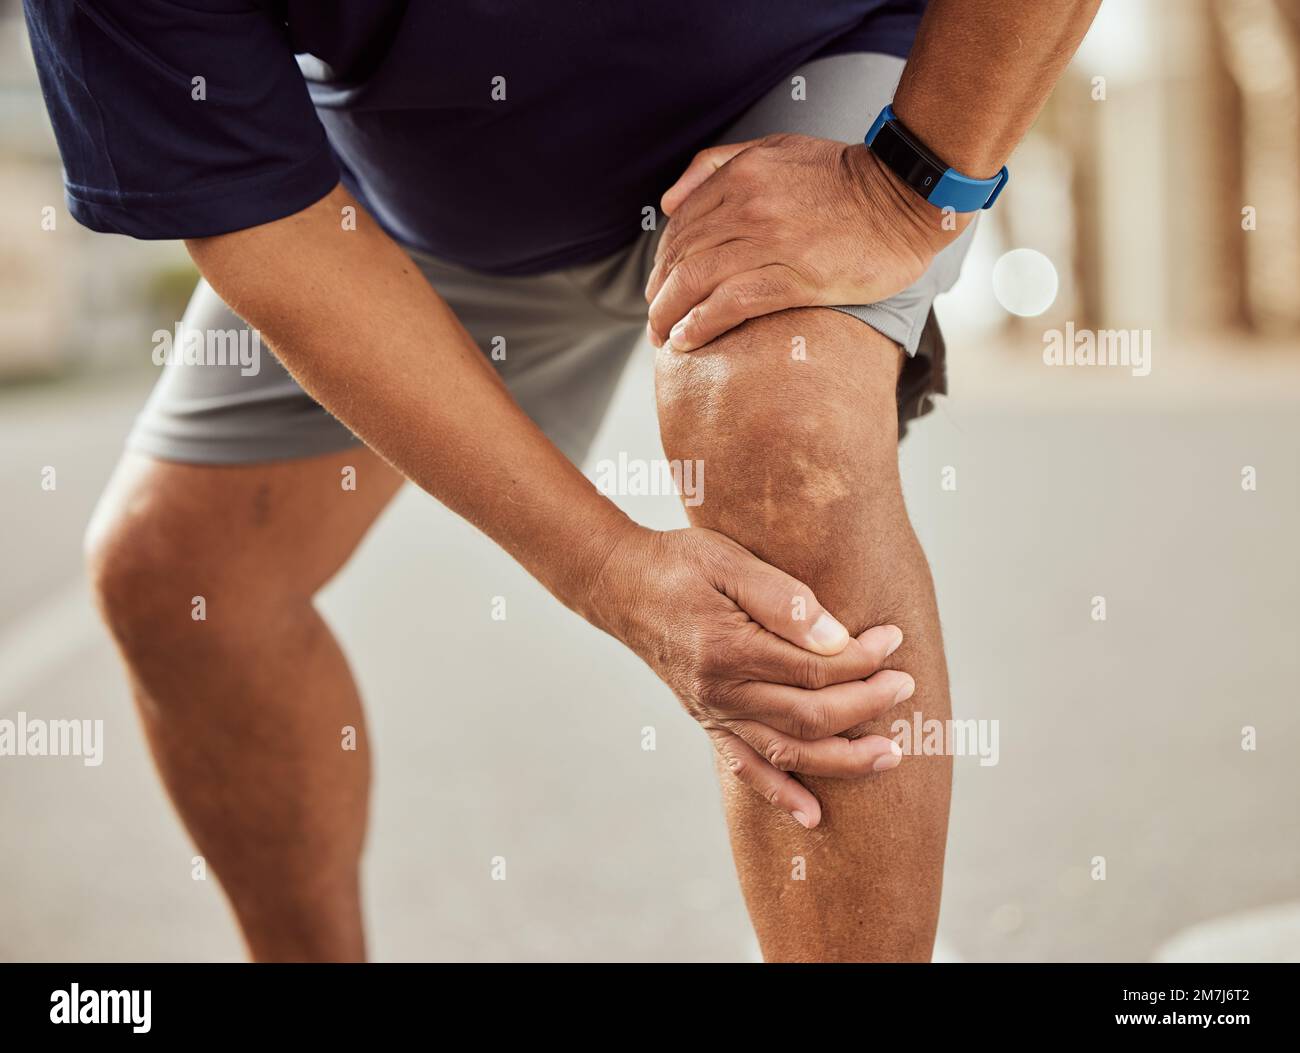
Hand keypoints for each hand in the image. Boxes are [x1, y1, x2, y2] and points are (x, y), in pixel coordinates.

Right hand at [586, 524, 912, 827]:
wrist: (621, 588)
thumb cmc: (680, 564)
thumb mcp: (729, 560)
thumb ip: (784, 599)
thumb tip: (837, 637)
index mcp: (730, 648)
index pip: (814, 667)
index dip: (862, 658)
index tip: (894, 638)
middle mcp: (721, 691)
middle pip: (809, 715)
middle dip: (866, 705)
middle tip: (906, 686)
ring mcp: (714, 713)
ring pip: (787, 752)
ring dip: (843, 761)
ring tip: (890, 756)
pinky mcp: (709, 723)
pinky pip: (746, 769)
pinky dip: (781, 795)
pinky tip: (813, 816)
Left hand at [644, 133, 967, 350]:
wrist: (905, 196)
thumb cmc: (844, 177)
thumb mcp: (776, 148)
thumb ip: (717, 165)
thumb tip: (669, 202)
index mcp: (740, 176)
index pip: (680, 227)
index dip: (661, 262)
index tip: (658, 287)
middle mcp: (747, 207)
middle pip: (681, 258)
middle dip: (658, 294)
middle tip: (654, 320)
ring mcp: (770, 243)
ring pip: (697, 283)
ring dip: (669, 316)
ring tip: (663, 338)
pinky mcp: (795, 278)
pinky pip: (730, 304)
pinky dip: (700, 325)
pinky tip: (686, 341)